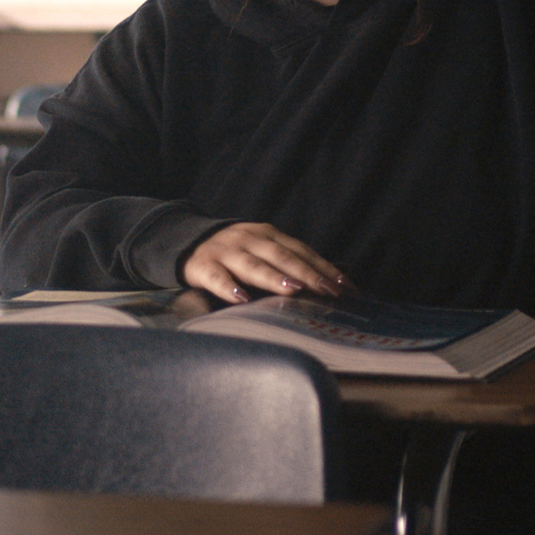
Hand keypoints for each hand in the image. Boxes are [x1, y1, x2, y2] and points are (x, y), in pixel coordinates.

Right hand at [182, 222, 349, 304]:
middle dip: (307, 274)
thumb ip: (290, 261)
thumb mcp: (263, 249)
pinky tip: (243, 300)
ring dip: (275, 277)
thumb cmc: (237, 253)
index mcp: (268, 234)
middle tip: (328, 291)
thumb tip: (332, 282)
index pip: (301, 251)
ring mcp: (227, 252)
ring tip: (294, 289)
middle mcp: (249, 239)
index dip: (324, 268)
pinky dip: (230, 289)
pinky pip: (218, 279)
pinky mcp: (204, 266)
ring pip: (253, 266)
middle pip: (282, 257)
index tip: (345, 286)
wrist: (189, 242)